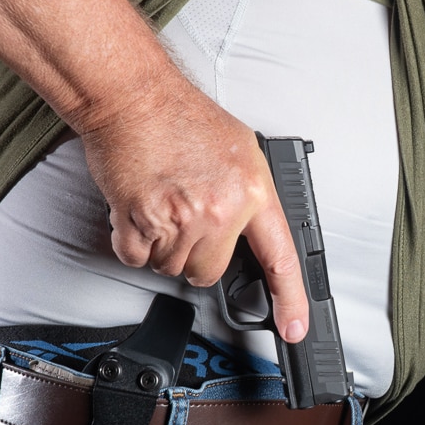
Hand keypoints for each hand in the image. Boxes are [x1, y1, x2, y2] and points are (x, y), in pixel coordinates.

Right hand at [80, 86, 310, 341]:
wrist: (133, 96)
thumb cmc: (180, 115)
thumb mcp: (240, 149)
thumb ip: (248, 195)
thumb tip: (250, 231)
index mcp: (251, 191)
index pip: (279, 257)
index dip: (289, 299)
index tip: (293, 328)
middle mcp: (219, 210)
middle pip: (208, 272)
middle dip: (195, 253)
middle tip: (185, 215)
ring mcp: (179, 219)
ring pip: (170, 266)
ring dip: (161, 245)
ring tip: (161, 201)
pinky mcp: (141, 222)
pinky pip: (136, 258)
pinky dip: (132, 241)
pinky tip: (139, 207)